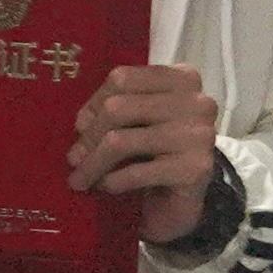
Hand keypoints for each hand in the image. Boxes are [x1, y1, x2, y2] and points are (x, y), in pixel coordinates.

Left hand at [78, 61, 227, 240]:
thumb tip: (82, 124)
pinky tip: (105, 186)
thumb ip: (111, 108)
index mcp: (182, 79)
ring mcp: (199, 135)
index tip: (80, 126)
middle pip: (117, 108)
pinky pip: (135, 172)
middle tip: (73, 158)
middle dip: (88, 138)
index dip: (93, 102)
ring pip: (121, 141)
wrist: (187, 194)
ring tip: (80, 178)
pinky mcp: (195, 169)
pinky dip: (112, 181)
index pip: (122, 78)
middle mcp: (197, 102)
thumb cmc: (156, 149)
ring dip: (93, 164)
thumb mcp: (135, 120)